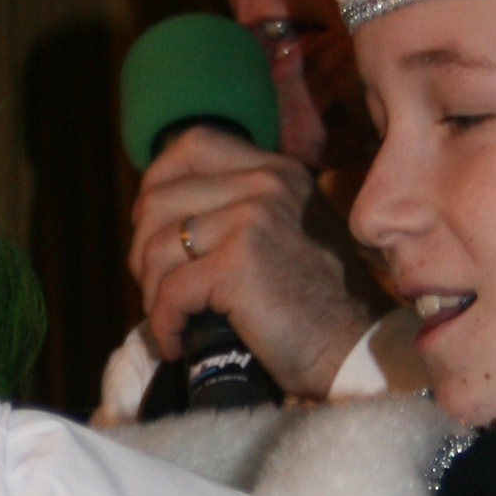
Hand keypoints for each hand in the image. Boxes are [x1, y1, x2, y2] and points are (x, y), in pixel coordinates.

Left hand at [126, 133, 380, 399]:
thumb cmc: (314, 306)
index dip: (156, 184)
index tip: (153, 231)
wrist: (353, 349)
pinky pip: (170, 291)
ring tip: (171, 320)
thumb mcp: (286, 234)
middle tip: (158, 290)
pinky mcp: (240, 264)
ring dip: (152, 293)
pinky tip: (176, 343)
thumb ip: (241, 210)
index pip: (193, 145)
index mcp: (276, 171)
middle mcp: (266, 183)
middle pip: (159, 198)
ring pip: (158, 247)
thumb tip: (158, 216)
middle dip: (143, 251)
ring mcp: (254, 219)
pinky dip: (164, 324)